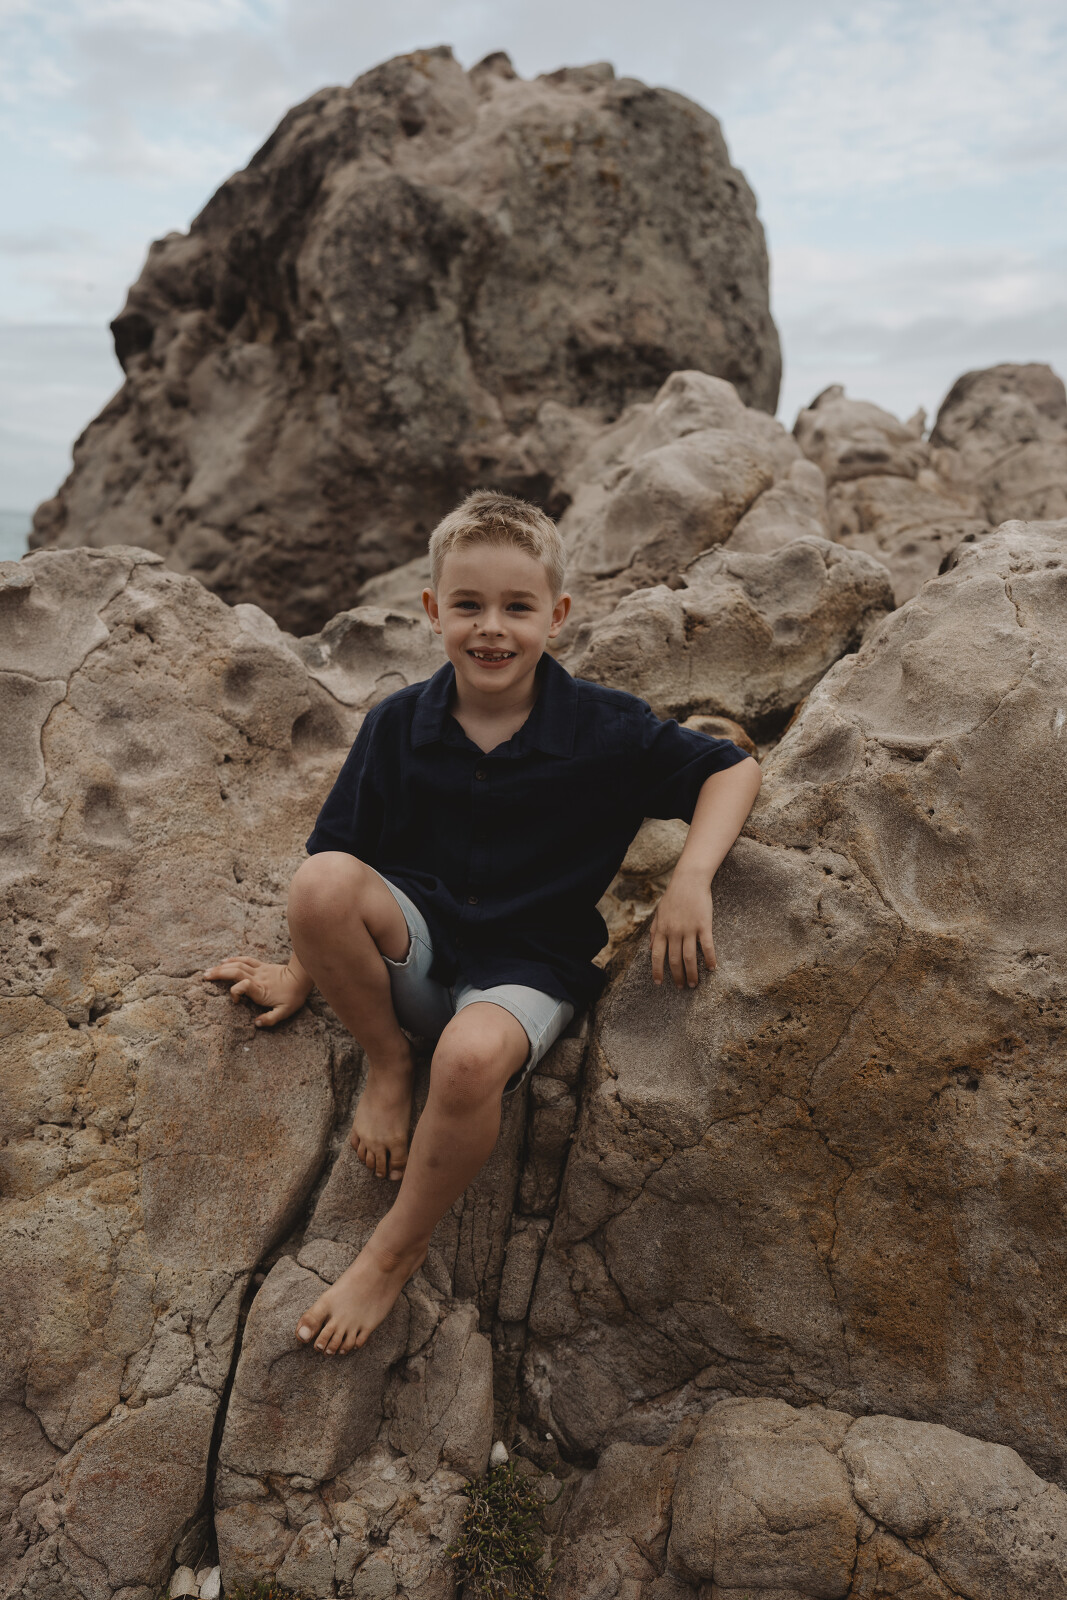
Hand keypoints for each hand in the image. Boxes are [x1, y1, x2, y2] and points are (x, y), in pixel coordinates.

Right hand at [204, 957, 312, 1026]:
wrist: (302, 978)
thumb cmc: (293, 997)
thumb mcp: (285, 1012)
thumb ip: (270, 1019)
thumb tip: (256, 1023)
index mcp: (261, 990)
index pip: (243, 985)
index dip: (235, 992)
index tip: (236, 1001)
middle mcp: (257, 978)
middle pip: (235, 972)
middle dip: (219, 974)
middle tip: (204, 976)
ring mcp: (259, 970)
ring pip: (238, 965)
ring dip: (222, 967)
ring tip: (208, 971)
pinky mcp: (261, 966)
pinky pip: (245, 960)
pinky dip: (234, 959)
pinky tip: (224, 961)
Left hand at [650, 873, 715, 987]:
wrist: (689, 880)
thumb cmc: (673, 896)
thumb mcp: (659, 913)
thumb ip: (655, 931)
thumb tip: (650, 948)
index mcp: (662, 930)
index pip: (657, 955)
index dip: (657, 971)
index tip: (659, 983)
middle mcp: (674, 932)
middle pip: (674, 960)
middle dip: (677, 976)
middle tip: (682, 987)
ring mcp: (689, 929)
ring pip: (689, 957)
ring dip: (692, 973)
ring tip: (695, 984)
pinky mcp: (704, 925)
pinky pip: (707, 946)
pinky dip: (710, 959)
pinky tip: (712, 968)